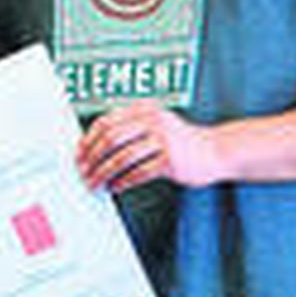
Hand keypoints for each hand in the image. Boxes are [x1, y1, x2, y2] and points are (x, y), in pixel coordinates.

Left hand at [77, 100, 223, 191]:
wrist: (216, 150)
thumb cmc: (180, 140)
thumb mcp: (154, 123)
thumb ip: (129, 127)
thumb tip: (93, 146)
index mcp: (143, 109)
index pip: (105, 122)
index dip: (88, 139)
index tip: (79, 154)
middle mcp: (151, 120)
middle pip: (110, 139)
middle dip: (92, 158)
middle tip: (83, 171)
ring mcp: (162, 139)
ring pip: (122, 157)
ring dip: (104, 173)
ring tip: (96, 183)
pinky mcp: (171, 160)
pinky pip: (139, 172)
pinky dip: (123, 181)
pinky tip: (116, 186)